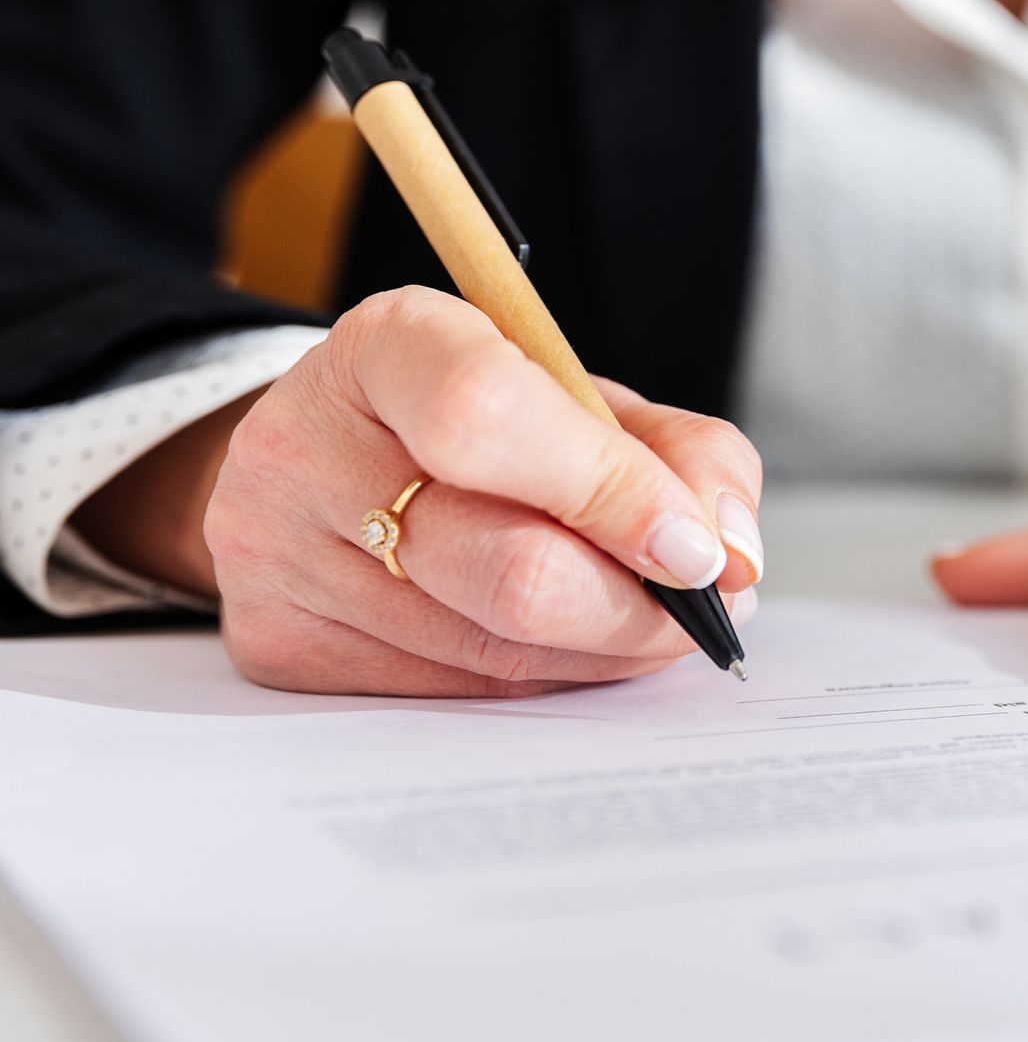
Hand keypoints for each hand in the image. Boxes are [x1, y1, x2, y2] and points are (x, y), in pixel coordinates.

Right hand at [78, 287, 763, 695]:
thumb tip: (734, 555)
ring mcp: (279, 556)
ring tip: (641, 616)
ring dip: (604, 650)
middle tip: (694, 605)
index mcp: (388, 346)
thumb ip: (684, 455)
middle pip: (506, 567)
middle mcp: (307, 447)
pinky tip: (562, 643)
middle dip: (635, 605)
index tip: (697, 548)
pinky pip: (459, 695)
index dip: (613, 492)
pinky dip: (542, 679)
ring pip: (495, 651)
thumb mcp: (588, 400)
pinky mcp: (282, 647)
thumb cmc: (486, 426)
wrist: (332, 464)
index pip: (489, 417)